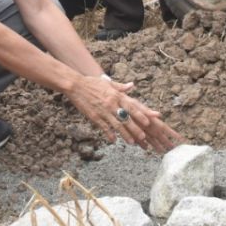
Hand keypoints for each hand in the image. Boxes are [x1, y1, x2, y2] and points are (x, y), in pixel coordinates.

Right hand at [67, 75, 182, 152]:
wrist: (76, 86)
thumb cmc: (92, 83)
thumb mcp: (108, 83)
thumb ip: (121, 87)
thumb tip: (132, 86)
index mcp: (116, 95)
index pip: (131, 106)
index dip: (140, 115)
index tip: (149, 122)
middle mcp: (112, 104)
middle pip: (126, 118)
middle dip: (135, 128)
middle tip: (143, 137)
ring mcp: (103, 111)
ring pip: (117, 125)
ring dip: (125, 134)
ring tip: (132, 142)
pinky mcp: (94, 117)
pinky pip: (104, 128)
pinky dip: (109, 134)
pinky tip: (113, 140)